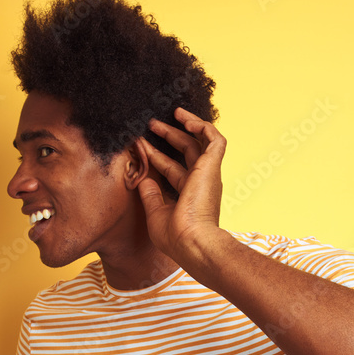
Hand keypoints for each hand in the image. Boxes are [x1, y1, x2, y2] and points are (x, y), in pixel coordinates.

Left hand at [137, 107, 228, 262]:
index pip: (171, 168)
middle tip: (151, 123)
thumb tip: (143, 177)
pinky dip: (203, 126)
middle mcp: (200, 182)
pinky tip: (186, 119)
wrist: (191, 242)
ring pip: (201, 141)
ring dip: (187, 125)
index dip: (155, 156)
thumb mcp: (155, 213)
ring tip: (173, 112)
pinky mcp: (212, 166)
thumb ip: (150, 194)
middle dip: (169, 135)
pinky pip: (215, 139)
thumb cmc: (175, 237)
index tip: (139, 145)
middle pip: (186, 151)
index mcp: (188, 194)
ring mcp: (207, 173)